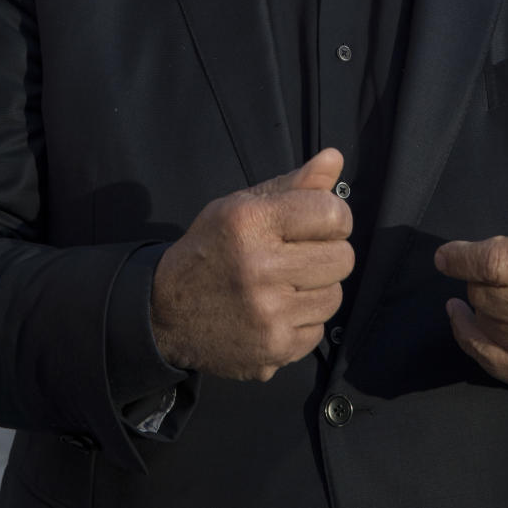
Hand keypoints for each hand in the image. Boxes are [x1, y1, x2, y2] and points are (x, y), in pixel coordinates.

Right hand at [151, 148, 353, 381]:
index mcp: (251, 222)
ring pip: (335, 296)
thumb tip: (335, 157)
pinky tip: (277, 311)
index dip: (335, 216)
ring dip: (317, 288)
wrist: (165, 312)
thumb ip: (293, 183)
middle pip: (343, 258)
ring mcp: (267, 314)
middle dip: (329, 252)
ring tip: (288, 283)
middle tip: (302, 253)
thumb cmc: (212, 248)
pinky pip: (318, 330)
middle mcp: (260, 268)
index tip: (321, 222)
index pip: (332, 213)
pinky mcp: (273, 349)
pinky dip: (303, 321)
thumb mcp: (241, 205)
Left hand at [434, 190, 507, 395]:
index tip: (446, 256)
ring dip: (482, 305)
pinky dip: (468, 333)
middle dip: (477, 279)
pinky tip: (466, 316)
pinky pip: (485, 357)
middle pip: (487, 296)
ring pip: (486, 324)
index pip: (498, 264)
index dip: (463, 258)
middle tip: (489, 272)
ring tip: (497, 293)